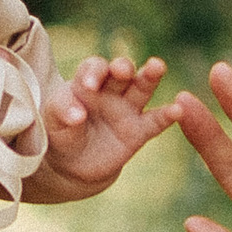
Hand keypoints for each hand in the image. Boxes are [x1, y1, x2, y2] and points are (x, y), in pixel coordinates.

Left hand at [39, 52, 179, 194]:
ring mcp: (127, 109)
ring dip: (150, 76)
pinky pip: (155, 121)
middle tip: (121, 70)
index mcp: (88, 82)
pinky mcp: (139, 131)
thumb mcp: (53, 122)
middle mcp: (111, 90)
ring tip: (157, 66)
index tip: (89, 85)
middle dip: (122, 67)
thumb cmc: (62, 134)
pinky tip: (178, 110)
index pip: (94, 68)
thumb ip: (62, 112)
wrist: (73, 165)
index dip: (93, 72)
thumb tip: (77, 115)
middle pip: (121, 71)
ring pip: (142, 87)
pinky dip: (168, 115)